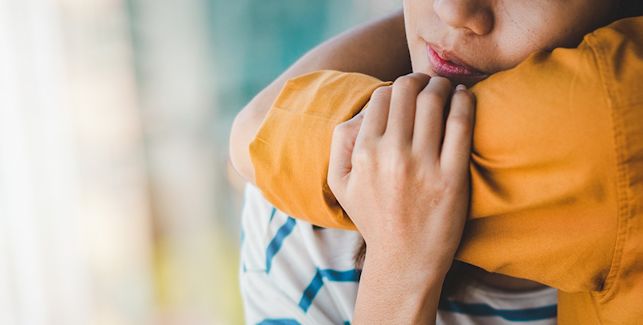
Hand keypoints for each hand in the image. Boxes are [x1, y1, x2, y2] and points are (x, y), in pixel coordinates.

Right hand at [327, 73, 474, 273]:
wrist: (404, 260)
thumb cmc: (373, 217)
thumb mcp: (340, 183)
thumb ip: (340, 142)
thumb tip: (364, 109)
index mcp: (363, 153)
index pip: (381, 97)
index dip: (395, 88)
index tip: (407, 93)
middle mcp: (391, 155)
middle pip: (407, 91)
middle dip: (419, 80)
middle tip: (429, 85)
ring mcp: (423, 166)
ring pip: (434, 100)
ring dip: (442, 85)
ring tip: (448, 89)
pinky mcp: (451, 177)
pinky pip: (461, 124)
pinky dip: (465, 101)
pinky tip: (465, 98)